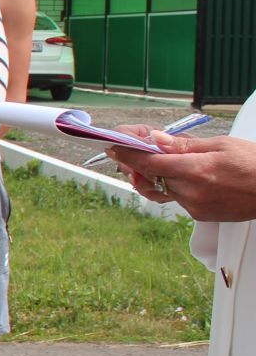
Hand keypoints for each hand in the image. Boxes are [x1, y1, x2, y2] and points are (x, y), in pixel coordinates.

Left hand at [109, 132, 255, 221]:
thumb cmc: (255, 164)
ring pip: (163, 189)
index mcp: (195, 170)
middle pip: (151, 178)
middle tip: (133, 153)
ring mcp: (195, 206)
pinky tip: (191, 177)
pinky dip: (178, 187)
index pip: (148, 163)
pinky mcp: (201, 215)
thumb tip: (156, 140)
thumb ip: (185, 145)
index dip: (127, 155)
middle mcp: (192, 191)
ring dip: (159, 177)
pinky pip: (179, 199)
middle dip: (139, 165)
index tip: (113, 147)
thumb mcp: (221, 145)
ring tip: (168, 163)